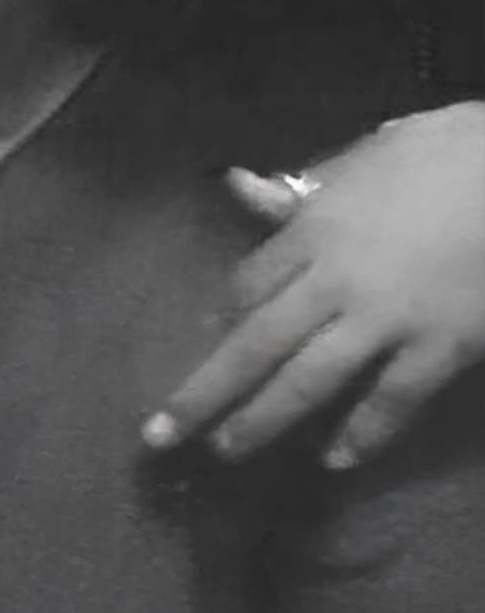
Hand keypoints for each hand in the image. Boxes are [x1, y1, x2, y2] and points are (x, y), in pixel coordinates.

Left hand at [142, 103, 484, 468]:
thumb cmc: (450, 153)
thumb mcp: (369, 154)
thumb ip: (303, 185)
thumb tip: (237, 186)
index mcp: (315, 227)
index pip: (247, 286)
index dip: (221, 319)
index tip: (204, 343)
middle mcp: (336, 279)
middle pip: (255, 344)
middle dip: (205, 393)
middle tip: (162, 434)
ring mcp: (387, 318)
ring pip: (308, 381)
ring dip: (262, 421)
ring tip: (229, 452)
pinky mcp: (440, 347)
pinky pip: (391, 401)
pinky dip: (363, 433)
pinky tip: (336, 459)